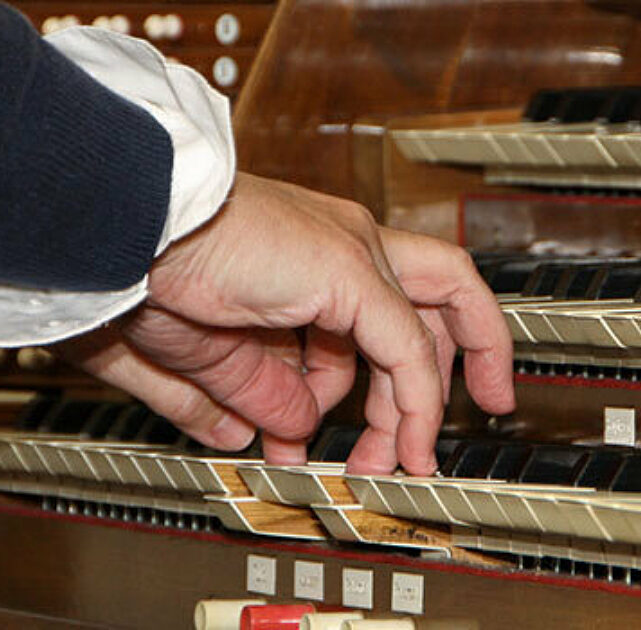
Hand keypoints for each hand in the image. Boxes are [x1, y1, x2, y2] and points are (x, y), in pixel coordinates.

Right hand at [56, 173, 513, 474]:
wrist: (114, 227)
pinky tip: (407, 445)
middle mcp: (343, 243)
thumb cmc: (137, 267)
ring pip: (433, 320)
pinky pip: (405, 349)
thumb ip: (250, 393)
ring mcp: (351, 250)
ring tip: (400, 464)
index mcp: (310, 257)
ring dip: (419, 406)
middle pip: (433, 302)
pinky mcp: (349, 268)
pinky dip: (416, 403)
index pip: (379, 314)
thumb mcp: (202, 352)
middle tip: (420, 447)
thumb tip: (282, 431)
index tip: (390, 431)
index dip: (384, 379)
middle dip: (439, 379)